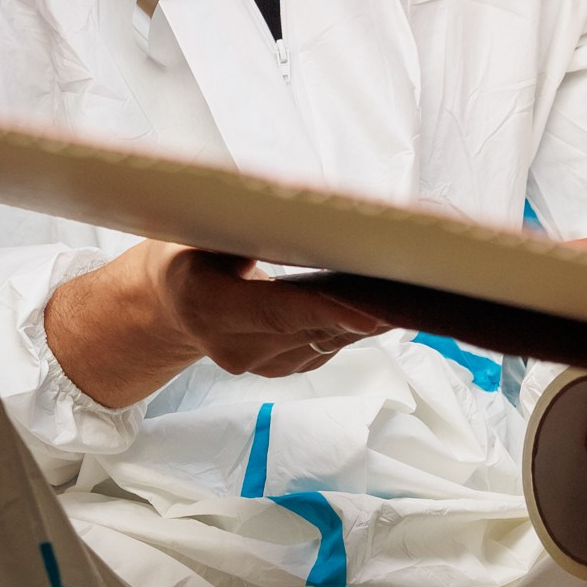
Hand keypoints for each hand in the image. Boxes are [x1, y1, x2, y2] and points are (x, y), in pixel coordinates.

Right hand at [46, 245, 386, 409]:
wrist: (171, 302)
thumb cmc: (190, 253)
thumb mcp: (202, 233)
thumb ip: (245, 233)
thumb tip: (293, 217)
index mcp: (210, 308)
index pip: (280, 312)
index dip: (329, 311)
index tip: (374, 312)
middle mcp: (234, 347)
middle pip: (313, 329)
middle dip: (364, 310)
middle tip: (415, 285)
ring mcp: (259, 365)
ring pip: (327, 341)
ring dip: (366, 318)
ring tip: (408, 290)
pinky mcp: (281, 369)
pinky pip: (326, 347)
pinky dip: (353, 326)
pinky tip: (378, 305)